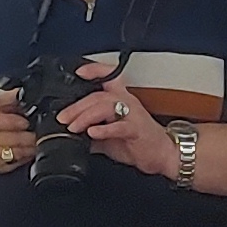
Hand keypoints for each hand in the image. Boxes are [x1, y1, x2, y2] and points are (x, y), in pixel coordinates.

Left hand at [61, 68, 181, 183]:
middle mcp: (128, 103)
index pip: (109, 78)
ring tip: (74, 126)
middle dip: (77, 106)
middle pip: (99, 96)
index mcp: (122, 100)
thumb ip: (92, 132)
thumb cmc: (139, 143)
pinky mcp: (137, 130)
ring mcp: (133, 115)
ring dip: (86, 116)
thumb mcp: (109, 137)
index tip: (79, 72)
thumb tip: (72, 134)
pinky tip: (93, 133)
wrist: (163, 155)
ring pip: (106, 106)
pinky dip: (104, 130)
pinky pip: (119, 127)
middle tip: (63, 118)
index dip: (95, 71)